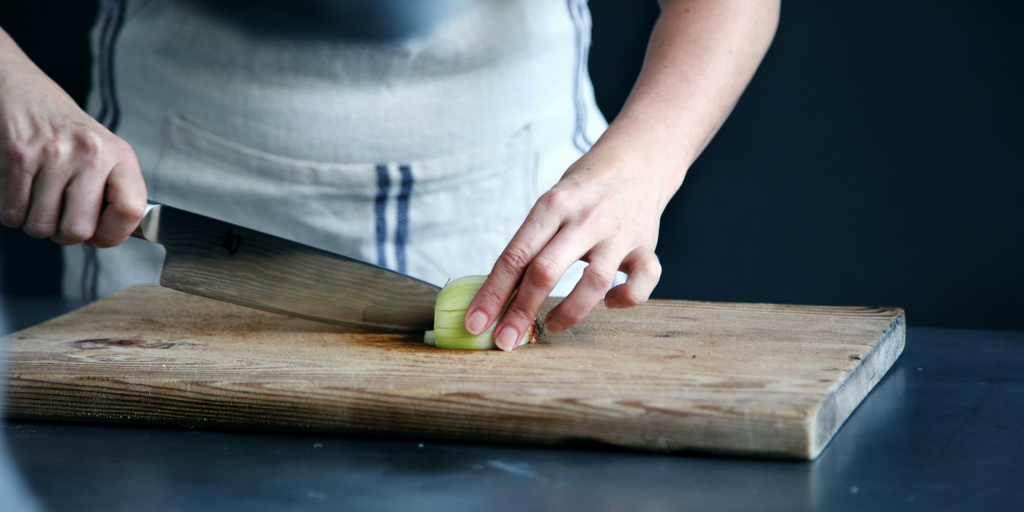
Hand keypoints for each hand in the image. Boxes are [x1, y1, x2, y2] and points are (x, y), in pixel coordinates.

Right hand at [0, 33, 145, 247]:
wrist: (24, 91)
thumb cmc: (67, 131)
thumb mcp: (105, 153)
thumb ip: (114, 191)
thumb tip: (108, 237)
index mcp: (119, 155)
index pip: (131, 210)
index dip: (114, 234)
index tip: (100, 235)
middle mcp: (90, 153)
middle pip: (78, 230)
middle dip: (65, 235)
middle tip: (61, 218)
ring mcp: (53, 154)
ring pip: (41, 227)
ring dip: (36, 223)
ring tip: (41, 201)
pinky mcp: (17, 156)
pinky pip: (12, 213)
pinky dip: (13, 212)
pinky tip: (22, 193)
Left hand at [464, 139, 668, 350]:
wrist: (637, 159)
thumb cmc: (583, 190)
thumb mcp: (551, 203)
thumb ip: (532, 242)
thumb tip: (498, 295)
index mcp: (552, 205)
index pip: (514, 255)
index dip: (493, 293)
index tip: (476, 322)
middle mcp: (585, 218)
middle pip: (545, 271)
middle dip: (520, 312)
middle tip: (505, 341)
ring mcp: (618, 232)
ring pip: (593, 282)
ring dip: (569, 312)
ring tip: (551, 325)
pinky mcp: (646, 245)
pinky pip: (644, 280)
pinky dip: (627, 298)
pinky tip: (610, 302)